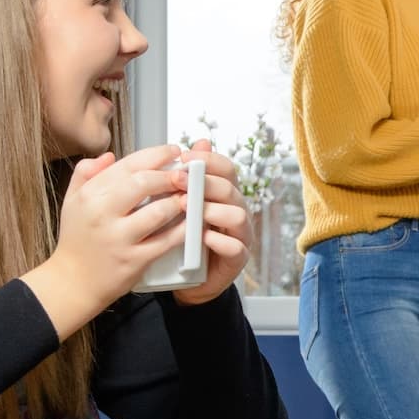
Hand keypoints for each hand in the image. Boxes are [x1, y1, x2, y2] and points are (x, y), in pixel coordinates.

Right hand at [23, 145, 196, 337]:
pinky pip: (167, 240)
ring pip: (159, 211)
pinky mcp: (135, 260)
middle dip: (171, 175)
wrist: (73, 282)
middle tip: (186, 173)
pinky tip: (193, 221)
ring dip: (181, 200)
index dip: (156, 154)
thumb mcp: (72, 201)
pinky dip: (184, 228)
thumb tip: (110, 155)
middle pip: (144, 183)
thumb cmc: (77, 239)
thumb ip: (86, 173)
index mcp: (90, 195)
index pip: (128, 165)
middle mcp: (102, 214)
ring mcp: (120, 238)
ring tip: (191, 195)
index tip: (174, 152)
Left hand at [170, 139, 254, 306]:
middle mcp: (237, 210)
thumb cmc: (184, 236)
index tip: (185, 157)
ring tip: (189, 211)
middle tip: (178, 181)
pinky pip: (236, 247)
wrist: (188, 277)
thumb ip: (187, 178)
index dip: (208, 159)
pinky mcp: (238, 259)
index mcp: (224, 194)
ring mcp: (240, 234)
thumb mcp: (180, 204)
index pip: (226, 168)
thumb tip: (197, 141)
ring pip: (238, 215)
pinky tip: (202, 238)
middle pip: (230, 188)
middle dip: (204, 183)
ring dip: (213, 211)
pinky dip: (219, 242)